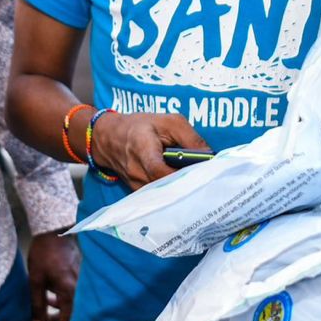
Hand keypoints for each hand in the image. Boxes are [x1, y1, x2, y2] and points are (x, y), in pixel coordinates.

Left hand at [27, 232, 79, 320]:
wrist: (54, 232)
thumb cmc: (44, 254)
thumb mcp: (36, 281)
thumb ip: (37, 305)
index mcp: (70, 292)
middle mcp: (79, 289)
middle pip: (70, 316)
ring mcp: (80, 282)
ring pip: (71, 305)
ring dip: (58, 313)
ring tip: (44, 313)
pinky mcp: (78, 277)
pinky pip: (72, 295)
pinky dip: (62, 301)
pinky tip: (50, 297)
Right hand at [86, 112, 208, 188]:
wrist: (110, 137)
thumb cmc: (142, 126)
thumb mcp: (170, 122)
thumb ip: (190, 138)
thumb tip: (210, 157)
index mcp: (142, 147)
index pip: (158, 169)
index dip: (180, 176)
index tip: (199, 175)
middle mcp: (135, 170)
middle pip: (163, 187)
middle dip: (185, 186)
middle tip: (206, 182)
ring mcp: (134, 184)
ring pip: (162, 196)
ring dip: (180, 192)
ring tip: (196, 185)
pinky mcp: (137, 193)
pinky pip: (158, 198)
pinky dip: (172, 194)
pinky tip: (184, 188)